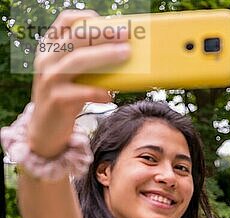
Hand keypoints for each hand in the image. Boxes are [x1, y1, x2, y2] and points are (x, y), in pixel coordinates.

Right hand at [28, 10, 130, 157]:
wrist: (46, 128)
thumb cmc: (67, 96)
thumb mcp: (72, 74)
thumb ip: (88, 60)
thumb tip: (124, 50)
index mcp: (50, 48)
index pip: (65, 22)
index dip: (87, 18)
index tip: (109, 22)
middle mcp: (47, 60)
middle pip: (76, 38)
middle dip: (103, 34)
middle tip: (125, 34)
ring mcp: (50, 79)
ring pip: (78, 61)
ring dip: (104, 56)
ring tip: (125, 54)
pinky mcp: (57, 100)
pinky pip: (81, 92)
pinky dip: (98, 91)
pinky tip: (110, 94)